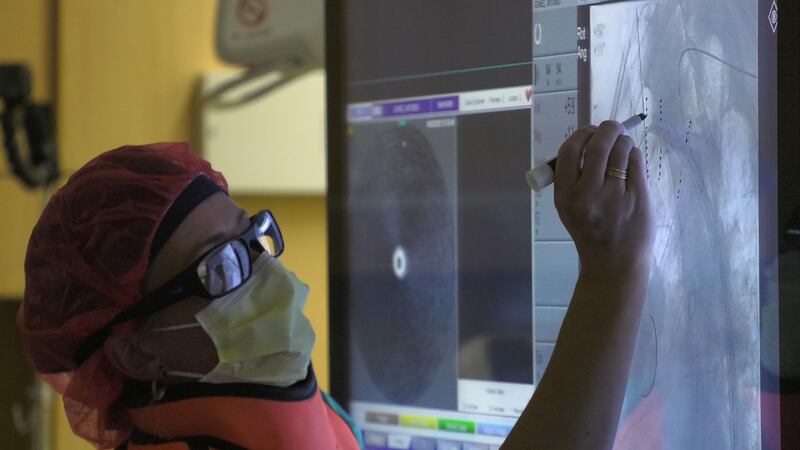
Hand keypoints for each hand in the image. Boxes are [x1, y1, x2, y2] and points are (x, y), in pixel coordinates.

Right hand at [554, 121, 654, 277]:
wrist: (613, 263)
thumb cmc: (590, 231)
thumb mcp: (568, 208)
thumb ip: (573, 178)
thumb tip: (588, 139)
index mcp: (565, 196)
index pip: (570, 151)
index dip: (581, 134)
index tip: (589, 131)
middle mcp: (588, 195)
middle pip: (598, 145)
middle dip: (607, 129)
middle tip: (612, 128)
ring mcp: (615, 196)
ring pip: (621, 150)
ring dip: (623, 141)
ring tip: (623, 146)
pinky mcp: (638, 197)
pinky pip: (636, 161)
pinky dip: (634, 155)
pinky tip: (632, 160)